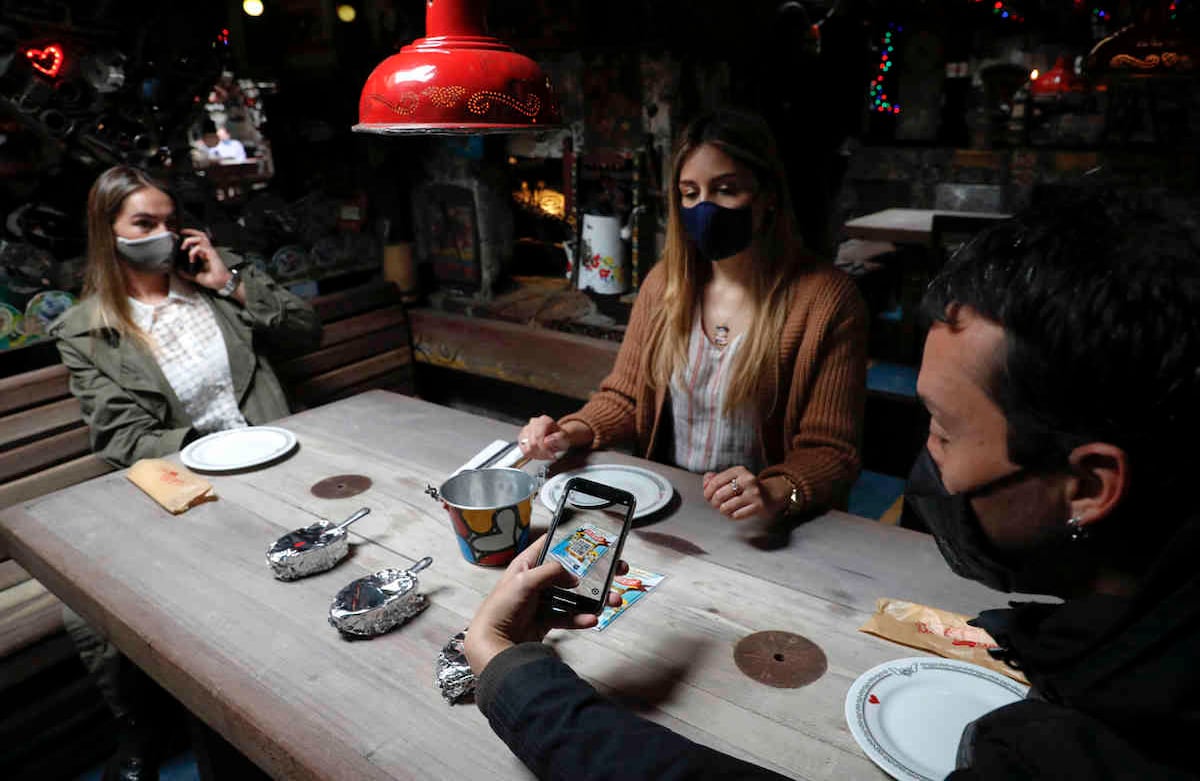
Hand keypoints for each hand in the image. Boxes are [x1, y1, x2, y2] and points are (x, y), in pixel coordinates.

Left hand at [177, 229, 228, 289]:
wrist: (221, 283)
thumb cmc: (213, 279)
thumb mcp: (195, 276)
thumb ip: (187, 272)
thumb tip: (178, 271)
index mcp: (205, 254)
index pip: (198, 240)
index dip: (190, 236)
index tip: (181, 236)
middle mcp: (208, 251)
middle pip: (200, 235)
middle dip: (190, 232)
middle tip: (182, 233)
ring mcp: (210, 252)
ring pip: (200, 238)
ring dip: (189, 240)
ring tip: (184, 247)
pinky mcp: (212, 254)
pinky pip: (200, 247)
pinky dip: (193, 252)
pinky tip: (192, 259)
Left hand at [464, 535, 624, 675]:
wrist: (493, 644)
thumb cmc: (500, 608)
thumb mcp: (523, 580)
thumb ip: (551, 572)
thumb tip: (573, 575)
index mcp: (527, 564)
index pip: (551, 545)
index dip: (570, 540)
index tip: (592, 538)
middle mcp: (536, 581)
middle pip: (570, 572)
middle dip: (593, 572)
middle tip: (615, 570)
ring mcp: (542, 601)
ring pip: (574, 596)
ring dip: (594, 599)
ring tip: (613, 600)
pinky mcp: (546, 620)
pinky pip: (568, 616)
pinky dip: (580, 618)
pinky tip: (592, 619)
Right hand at [518, 415, 589, 460]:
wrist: (556, 439)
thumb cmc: (560, 437)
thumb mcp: (564, 438)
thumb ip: (558, 438)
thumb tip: (547, 441)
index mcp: (544, 421)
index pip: (538, 436)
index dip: (543, 448)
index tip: (551, 454)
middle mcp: (534, 423)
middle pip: (532, 443)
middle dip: (542, 452)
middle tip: (550, 455)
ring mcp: (526, 429)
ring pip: (527, 447)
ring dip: (537, 454)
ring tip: (545, 453)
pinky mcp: (522, 437)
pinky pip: (523, 450)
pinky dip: (532, 455)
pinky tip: (539, 453)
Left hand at [702, 467, 789, 521]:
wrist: (769, 495)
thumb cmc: (745, 487)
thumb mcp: (732, 478)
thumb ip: (716, 478)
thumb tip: (705, 482)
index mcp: (739, 470)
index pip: (715, 481)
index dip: (707, 491)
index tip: (707, 496)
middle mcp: (748, 480)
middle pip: (719, 495)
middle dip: (713, 502)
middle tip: (715, 504)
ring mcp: (754, 493)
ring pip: (726, 507)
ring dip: (722, 510)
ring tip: (725, 508)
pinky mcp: (758, 506)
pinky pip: (736, 515)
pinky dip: (732, 515)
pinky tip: (735, 512)